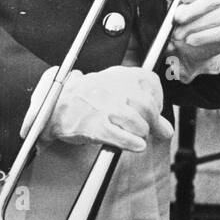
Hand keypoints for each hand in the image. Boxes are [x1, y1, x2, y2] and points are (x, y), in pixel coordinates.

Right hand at [45, 67, 172, 151]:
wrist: (52, 106)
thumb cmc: (86, 98)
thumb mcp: (114, 90)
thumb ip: (142, 104)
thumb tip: (167, 129)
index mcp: (120, 75)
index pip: (151, 83)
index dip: (157, 100)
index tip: (154, 112)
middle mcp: (113, 88)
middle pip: (148, 107)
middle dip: (153, 122)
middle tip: (150, 130)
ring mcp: (103, 106)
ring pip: (137, 122)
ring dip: (141, 133)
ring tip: (136, 136)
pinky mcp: (94, 125)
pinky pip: (121, 136)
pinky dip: (132, 143)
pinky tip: (136, 145)